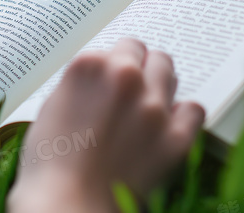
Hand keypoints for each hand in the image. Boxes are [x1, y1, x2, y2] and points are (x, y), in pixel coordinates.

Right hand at [7, 38, 204, 212]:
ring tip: (146, 107)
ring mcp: (154, 107)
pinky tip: (168, 126)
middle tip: (130, 92)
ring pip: (170, 73)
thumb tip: (102, 79)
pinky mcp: (176, 137)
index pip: (121, 46)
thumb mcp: (52, 107)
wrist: (67, 206)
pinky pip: (193, 110)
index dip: (116, 65)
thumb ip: (82, 83)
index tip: (112, 81)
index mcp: (91, 66)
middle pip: (149, 55)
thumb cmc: (50, 163)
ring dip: (159, 85)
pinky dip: (183, 115)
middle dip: (141, 69)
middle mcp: (126, 78)